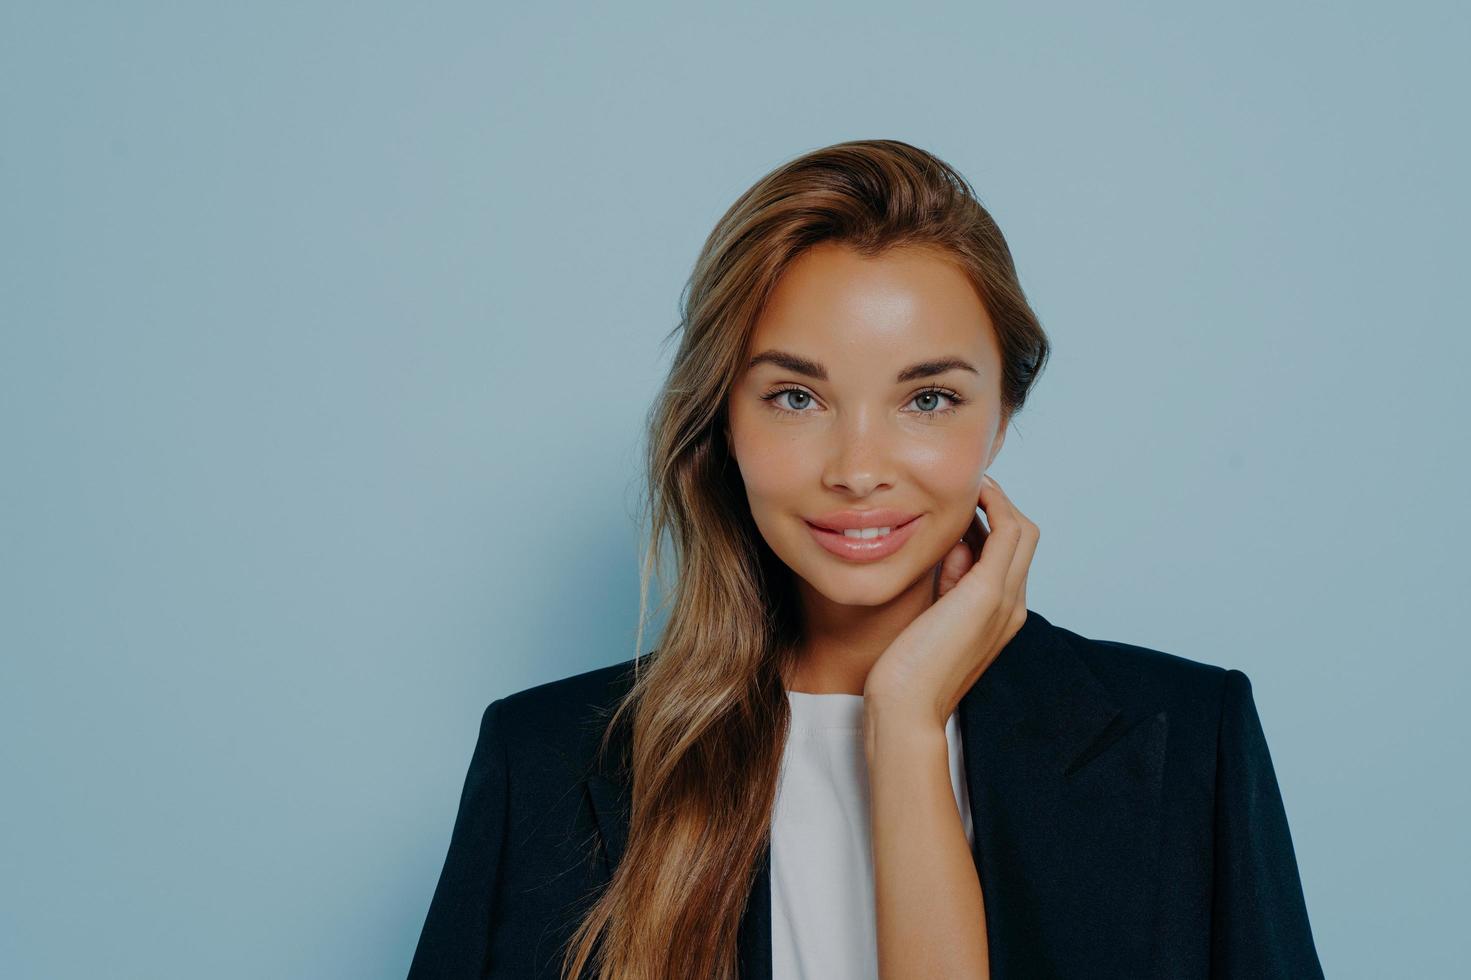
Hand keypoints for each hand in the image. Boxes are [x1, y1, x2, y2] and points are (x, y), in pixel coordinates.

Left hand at [862, 474, 1040, 727]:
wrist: (906, 708)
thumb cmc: (907, 670)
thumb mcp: (932, 615)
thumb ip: (947, 582)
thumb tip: (949, 545)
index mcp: (1000, 615)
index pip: (1009, 555)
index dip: (986, 525)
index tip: (955, 510)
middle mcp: (1013, 606)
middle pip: (1024, 537)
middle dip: (997, 506)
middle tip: (963, 489)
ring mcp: (1005, 599)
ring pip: (1022, 529)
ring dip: (996, 501)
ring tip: (964, 487)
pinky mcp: (989, 592)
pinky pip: (1008, 530)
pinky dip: (994, 505)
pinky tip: (969, 494)